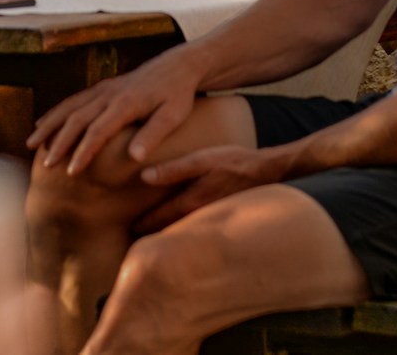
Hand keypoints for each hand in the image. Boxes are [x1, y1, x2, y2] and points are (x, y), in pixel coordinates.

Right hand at [27, 56, 203, 175]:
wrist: (178, 66)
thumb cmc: (178, 95)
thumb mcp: (174, 115)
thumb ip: (153, 134)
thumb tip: (134, 157)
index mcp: (126, 103)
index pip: (98, 130)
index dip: (83, 152)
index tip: (71, 172)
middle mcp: (109, 94)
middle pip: (77, 118)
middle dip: (59, 142)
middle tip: (47, 166)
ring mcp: (103, 88)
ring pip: (69, 106)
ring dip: (50, 125)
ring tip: (31, 145)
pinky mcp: (102, 87)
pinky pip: (74, 100)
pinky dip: (56, 112)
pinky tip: (43, 124)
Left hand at [134, 144, 289, 231]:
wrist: (267, 172)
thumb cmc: (233, 162)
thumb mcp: (201, 159)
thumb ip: (173, 169)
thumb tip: (144, 178)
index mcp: (190, 203)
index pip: (158, 219)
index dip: (142, 224)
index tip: (130, 229)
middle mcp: (198, 218)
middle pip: (169, 231)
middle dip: (153, 234)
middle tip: (136, 238)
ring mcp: (210, 221)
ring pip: (182, 232)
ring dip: (168, 234)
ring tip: (154, 236)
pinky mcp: (219, 219)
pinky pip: (196, 229)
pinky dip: (184, 230)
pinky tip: (182, 227)